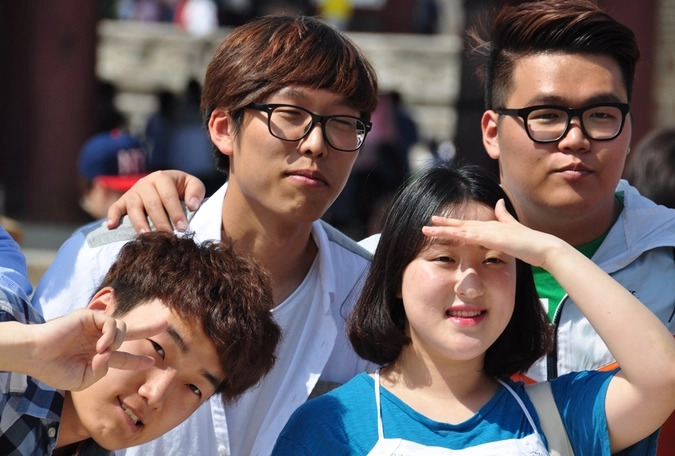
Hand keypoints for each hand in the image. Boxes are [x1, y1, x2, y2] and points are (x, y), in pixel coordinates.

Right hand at [27, 309, 166, 390]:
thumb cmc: (55, 369)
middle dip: (148, 328)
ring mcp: (95, 326)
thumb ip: (102, 371)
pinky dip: (111, 335)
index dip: (136, 360)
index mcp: (98, 354)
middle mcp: (99, 338)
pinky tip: (101, 346)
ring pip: (122, 328)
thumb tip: (111, 356)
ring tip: (102, 352)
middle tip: (165, 324)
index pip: (122, 356)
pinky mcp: (90, 316)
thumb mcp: (83, 380)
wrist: (35, 356)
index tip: (151, 362)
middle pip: (130, 331)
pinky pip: (111, 323)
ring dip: (116, 343)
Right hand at [106, 170, 205, 232]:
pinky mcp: (123, 201)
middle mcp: (145, 183)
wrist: (165, 184)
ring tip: (146, 236)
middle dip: (160, 222)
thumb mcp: (191, 184)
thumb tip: (192, 205)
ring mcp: (133, 192)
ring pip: (134, 208)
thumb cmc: (180, 188)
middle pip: (152, 204)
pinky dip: (112, 216)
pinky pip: (115, 207)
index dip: (176, 213)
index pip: (169, 196)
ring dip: (140, 223)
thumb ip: (195, 191)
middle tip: (168, 237)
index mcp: (162, 177)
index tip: (183, 228)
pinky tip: (111, 226)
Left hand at [421, 199, 565, 268]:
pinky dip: (460, 234)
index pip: (466, 224)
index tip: (437, 222)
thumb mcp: (513, 227)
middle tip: (426, 223)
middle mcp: (488, 226)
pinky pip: (473, 236)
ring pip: (462, 229)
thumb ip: (505, 216)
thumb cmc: (529, 242)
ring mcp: (491, 231)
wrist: (544, 247)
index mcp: (490, 227)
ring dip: (444, 229)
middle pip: (461, 224)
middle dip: (443, 224)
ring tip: (428, 229)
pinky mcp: (495, 238)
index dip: (451, 223)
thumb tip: (500, 202)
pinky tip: (449, 233)